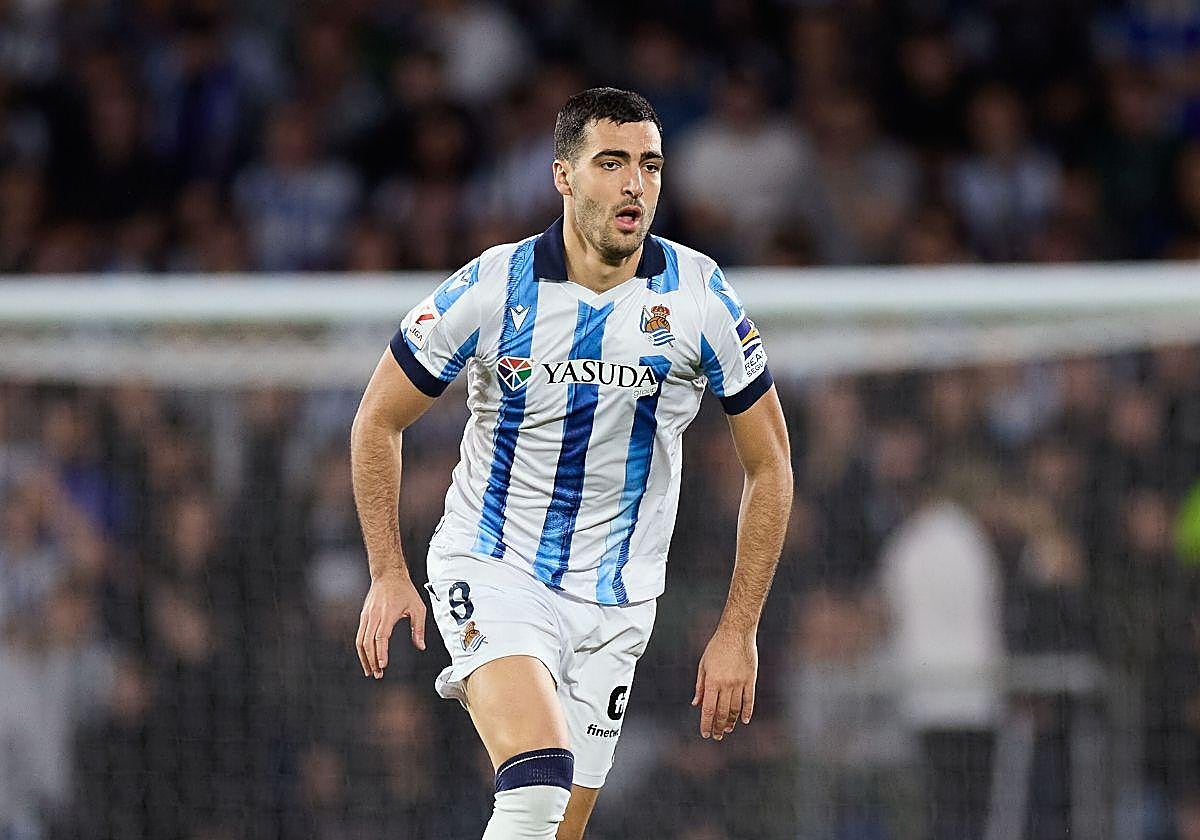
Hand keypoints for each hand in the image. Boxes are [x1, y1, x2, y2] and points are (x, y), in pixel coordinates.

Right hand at [355, 568, 426, 678]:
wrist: (388, 575)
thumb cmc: (404, 590)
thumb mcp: (418, 608)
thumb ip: (419, 628)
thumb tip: (420, 646)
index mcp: (387, 614)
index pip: (381, 638)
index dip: (380, 653)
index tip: (382, 665)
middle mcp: (374, 616)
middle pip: (368, 643)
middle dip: (371, 661)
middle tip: (377, 674)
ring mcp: (367, 616)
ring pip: (360, 640)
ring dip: (364, 657)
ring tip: (370, 670)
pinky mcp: (363, 616)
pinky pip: (360, 635)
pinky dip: (362, 648)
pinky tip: (366, 657)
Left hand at [691, 625, 757, 740]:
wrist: (736, 633)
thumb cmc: (716, 647)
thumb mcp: (703, 665)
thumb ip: (700, 686)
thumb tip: (696, 704)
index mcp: (712, 681)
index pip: (708, 709)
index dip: (706, 724)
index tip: (705, 733)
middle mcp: (726, 684)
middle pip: (721, 712)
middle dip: (718, 727)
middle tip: (716, 736)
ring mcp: (740, 682)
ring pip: (735, 709)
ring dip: (731, 721)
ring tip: (727, 729)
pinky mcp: (751, 679)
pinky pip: (749, 700)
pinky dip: (747, 711)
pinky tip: (745, 720)